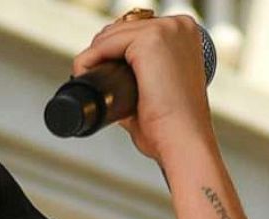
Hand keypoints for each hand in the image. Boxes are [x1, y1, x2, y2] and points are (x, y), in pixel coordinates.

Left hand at [72, 13, 215, 163]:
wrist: (183, 142)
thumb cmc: (171, 127)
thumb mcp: (157, 93)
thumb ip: (136, 82)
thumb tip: (108, 82)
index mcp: (184, 35)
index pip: (135, 31)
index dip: (111, 50)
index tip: (98, 72)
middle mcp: (179, 26)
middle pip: (121, 29)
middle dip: (100, 52)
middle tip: (88, 77)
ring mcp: (167, 29)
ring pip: (111, 35)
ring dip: (92, 56)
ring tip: (85, 78)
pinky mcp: (151, 39)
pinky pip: (105, 43)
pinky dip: (89, 58)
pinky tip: (84, 73)